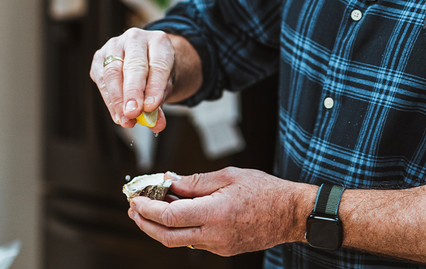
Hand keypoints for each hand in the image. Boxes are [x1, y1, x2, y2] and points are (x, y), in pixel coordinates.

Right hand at [89, 28, 175, 131]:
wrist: (144, 58)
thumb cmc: (156, 73)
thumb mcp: (165, 85)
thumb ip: (160, 102)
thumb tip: (156, 125)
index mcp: (159, 41)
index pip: (158, 64)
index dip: (155, 86)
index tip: (151, 107)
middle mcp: (136, 39)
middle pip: (134, 66)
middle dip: (133, 92)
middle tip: (134, 113)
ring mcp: (115, 45)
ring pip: (113, 73)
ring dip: (118, 100)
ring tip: (126, 120)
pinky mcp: (99, 57)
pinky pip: (101, 79)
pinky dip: (109, 100)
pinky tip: (117, 115)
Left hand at [127, 168, 314, 255]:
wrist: (291, 214)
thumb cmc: (266, 190)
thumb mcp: (230, 176)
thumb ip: (196, 181)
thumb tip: (170, 181)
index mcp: (216, 213)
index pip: (170, 216)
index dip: (148, 208)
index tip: (137, 199)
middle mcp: (214, 234)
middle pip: (167, 236)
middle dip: (145, 223)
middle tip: (134, 208)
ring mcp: (218, 246)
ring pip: (179, 242)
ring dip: (160, 227)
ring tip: (150, 210)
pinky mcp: (223, 249)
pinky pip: (194, 242)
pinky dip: (180, 229)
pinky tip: (177, 215)